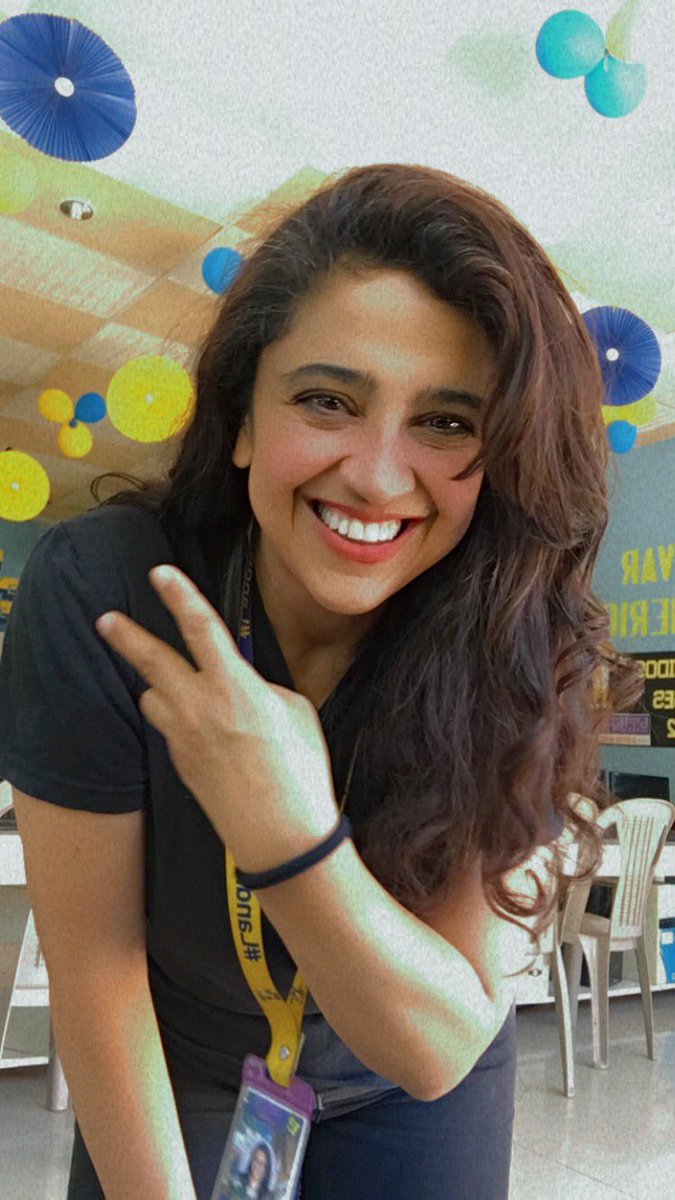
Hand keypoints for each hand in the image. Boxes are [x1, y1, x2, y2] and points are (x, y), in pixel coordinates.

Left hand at [95, 564, 339, 872]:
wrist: (281, 835)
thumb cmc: (300, 772)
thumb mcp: (296, 712)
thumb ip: (261, 689)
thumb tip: (243, 686)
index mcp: (235, 687)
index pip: (200, 627)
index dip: (179, 594)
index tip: (161, 574)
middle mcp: (200, 707)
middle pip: (152, 660)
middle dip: (127, 636)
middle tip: (106, 619)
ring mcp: (183, 738)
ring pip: (154, 698)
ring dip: (161, 689)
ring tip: (175, 689)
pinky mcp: (179, 764)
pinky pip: (169, 729)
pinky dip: (179, 722)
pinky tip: (204, 734)